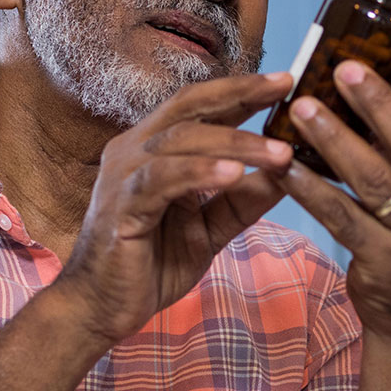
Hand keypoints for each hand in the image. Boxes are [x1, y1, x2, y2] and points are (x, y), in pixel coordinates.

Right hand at [52, 71, 297, 343]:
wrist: (100, 310)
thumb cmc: (150, 265)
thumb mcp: (209, 228)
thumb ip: (243, 201)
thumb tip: (290, 174)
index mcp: (153, 148)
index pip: (200, 106)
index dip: (241, 90)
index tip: (287, 81)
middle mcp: (135, 149)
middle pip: (189, 106)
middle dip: (240, 94)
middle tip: (286, 88)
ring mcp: (124, 174)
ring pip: (182, 140)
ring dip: (235, 143)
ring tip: (280, 153)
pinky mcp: (121, 205)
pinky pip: (162, 179)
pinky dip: (199, 173)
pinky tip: (233, 174)